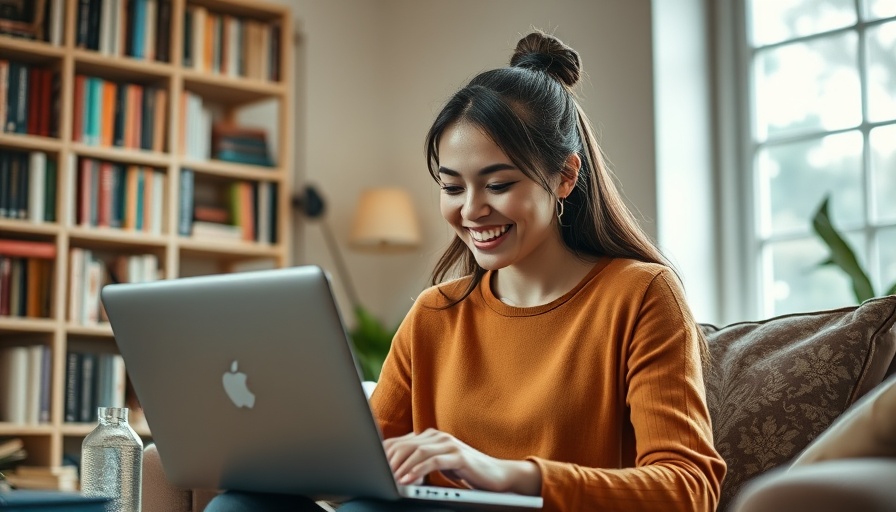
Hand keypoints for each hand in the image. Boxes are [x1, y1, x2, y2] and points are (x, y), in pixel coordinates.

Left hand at [382, 428, 540, 494]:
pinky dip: (417, 470)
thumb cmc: (465, 473)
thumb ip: (419, 464)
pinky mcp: (458, 455)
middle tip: (377, 476)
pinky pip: (432, 460)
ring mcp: (448, 443)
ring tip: (389, 479)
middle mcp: (437, 436)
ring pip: (416, 451)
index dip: (384, 456)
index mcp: (429, 437)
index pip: (400, 443)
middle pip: (405, 445)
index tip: (371, 468)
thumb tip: (394, 472)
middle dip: (388, 461)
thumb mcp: (438, 467)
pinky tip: (408, 480)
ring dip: (400, 467)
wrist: (496, 475)